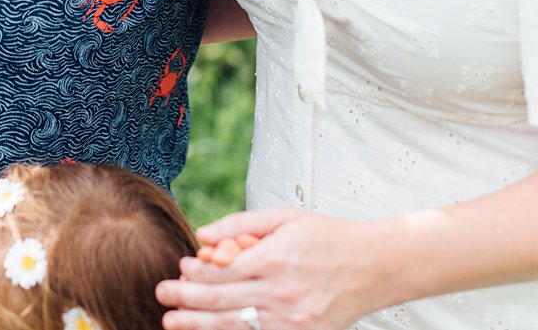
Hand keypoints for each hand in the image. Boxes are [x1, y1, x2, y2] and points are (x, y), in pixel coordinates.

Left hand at [157, 210, 389, 329]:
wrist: (376, 265)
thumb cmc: (328, 236)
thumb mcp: (283, 218)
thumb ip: (241, 225)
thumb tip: (203, 234)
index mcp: (274, 260)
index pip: (221, 271)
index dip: (194, 272)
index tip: (178, 268)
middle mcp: (281, 293)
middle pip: (221, 302)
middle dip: (186, 300)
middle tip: (161, 297)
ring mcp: (293, 320)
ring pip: (237, 326)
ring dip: (200, 325)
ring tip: (173, 323)